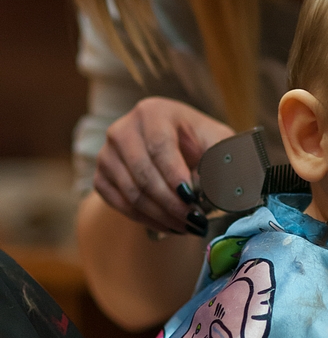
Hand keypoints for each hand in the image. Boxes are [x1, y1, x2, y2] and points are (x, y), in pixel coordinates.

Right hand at [94, 98, 233, 233]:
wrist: (174, 144)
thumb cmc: (197, 140)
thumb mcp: (214, 139)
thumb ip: (217, 157)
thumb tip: (211, 187)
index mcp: (152, 112)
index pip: (159, 146)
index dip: (174, 174)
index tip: (191, 198)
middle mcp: (123, 129)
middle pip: (143, 173)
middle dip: (171, 203)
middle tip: (194, 221)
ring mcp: (107, 154)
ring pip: (131, 193)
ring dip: (161, 216)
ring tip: (186, 226)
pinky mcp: (101, 176)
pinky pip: (120, 205)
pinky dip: (146, 219)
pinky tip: (168, 224)